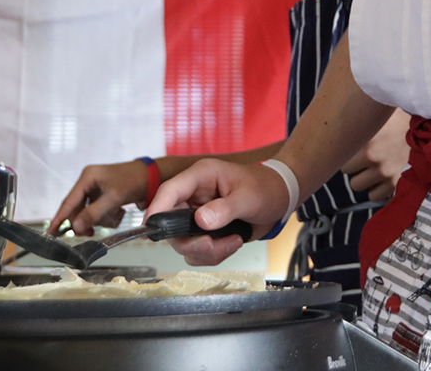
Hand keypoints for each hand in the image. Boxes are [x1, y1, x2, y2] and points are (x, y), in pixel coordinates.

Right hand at [50, 160, 149, 235]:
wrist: (154, 177)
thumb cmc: (134, 181)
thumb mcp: (114, 198)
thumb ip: (93, 213)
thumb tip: (75, 227)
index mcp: (88, 177)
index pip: (69, 201)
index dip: (59, 218)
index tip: (49, 233)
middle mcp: (89, 182)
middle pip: (78, 210)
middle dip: (88, 221)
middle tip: (91, 233)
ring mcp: (97, 190)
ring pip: (90, 214)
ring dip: (102, 219)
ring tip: (116, 214)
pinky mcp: (104, 197)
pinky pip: (99, 213)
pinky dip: (108, 217)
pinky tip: (119, 212)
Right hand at [148, 158, 289, 265]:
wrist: (280, 199)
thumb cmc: (266, 188)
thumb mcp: (248, 197)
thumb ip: (225, 209)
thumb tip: (201, 221)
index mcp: (201, 177)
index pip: (169, 191)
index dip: (157, 210)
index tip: (150, 230)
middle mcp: (195, 196)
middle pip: (171, 224)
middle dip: (190, 241)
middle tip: (211, 244)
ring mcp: (198, 214)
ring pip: (184, 242)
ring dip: (208, 250)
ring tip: (233, 240)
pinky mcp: (205, 231)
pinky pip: (198, 251)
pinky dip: (215, 254)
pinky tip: (234, 242)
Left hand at [341, 109, 409, 202]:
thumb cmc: (408, 118)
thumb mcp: (385, 113)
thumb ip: (367, 119)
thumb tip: (347, 110)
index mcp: (368, 136)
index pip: (341, 152)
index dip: (346, 150)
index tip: (354, 147)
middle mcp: (373, 156)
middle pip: (347, 171)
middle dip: (354, 165)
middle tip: (365, 158)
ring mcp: (384, 173)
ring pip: (357, 185)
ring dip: (363, 178)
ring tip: (374, 168)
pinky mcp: (396, 185)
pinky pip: (374, 195)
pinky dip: (376, 189)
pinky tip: (383, 177)